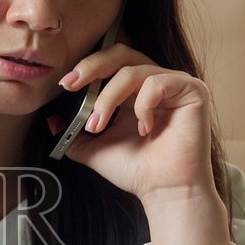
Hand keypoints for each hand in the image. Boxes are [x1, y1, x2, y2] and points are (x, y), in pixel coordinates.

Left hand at [52, 43, 216, 204]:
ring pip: (132, 72)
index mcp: (133, 91)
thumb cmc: (136, 171)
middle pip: (121, 53)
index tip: (64, 85)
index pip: (109, 63)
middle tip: (72, 85)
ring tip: (99, 125)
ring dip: (108, 98)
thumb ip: (73, 133)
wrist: (164, 191)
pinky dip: (142, 107)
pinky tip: (145, 130)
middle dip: (92, 67)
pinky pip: (156, 84)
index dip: (87, 68)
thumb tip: (52, 120)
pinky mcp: (192, 90)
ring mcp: (174, 83)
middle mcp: (154, 81)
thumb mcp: (94, 149)